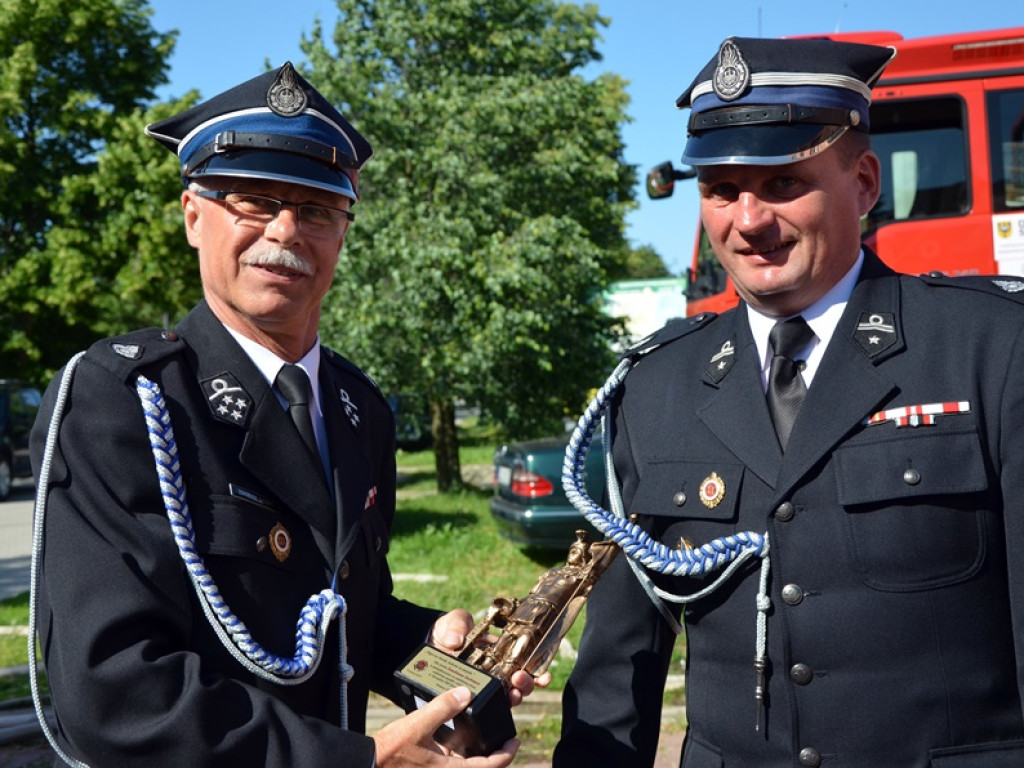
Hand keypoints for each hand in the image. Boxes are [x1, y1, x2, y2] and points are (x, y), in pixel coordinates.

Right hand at [373, 686, 519, 766]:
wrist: (368, 764)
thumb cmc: (391, 750)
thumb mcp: (418, 724)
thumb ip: (443, 707)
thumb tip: (465, 693)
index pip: (491, 767)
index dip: (507, 753)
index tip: (514, 740)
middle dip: (494, 756)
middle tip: (501, 739)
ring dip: (475, 756)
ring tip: (479, 735)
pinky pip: (451, 765)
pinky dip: (458, 756)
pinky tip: (451, 740)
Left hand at [428, 609, 552, 705]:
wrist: (428, 643)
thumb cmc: (447, 630)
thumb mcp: (454, 620)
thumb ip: (458, 624)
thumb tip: (455, 641)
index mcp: (499, 650)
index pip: (524, 660)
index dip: (537, 669)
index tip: (544, 675)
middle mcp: (496, 670)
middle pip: (519, 681)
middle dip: (526, 684)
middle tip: (520, 679)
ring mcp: (484, 685)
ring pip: (506, 696)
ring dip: (514, 696)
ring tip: (513, 694)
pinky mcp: (469, 696)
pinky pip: (484, 705)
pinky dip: (493, 707)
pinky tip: (496, 706)